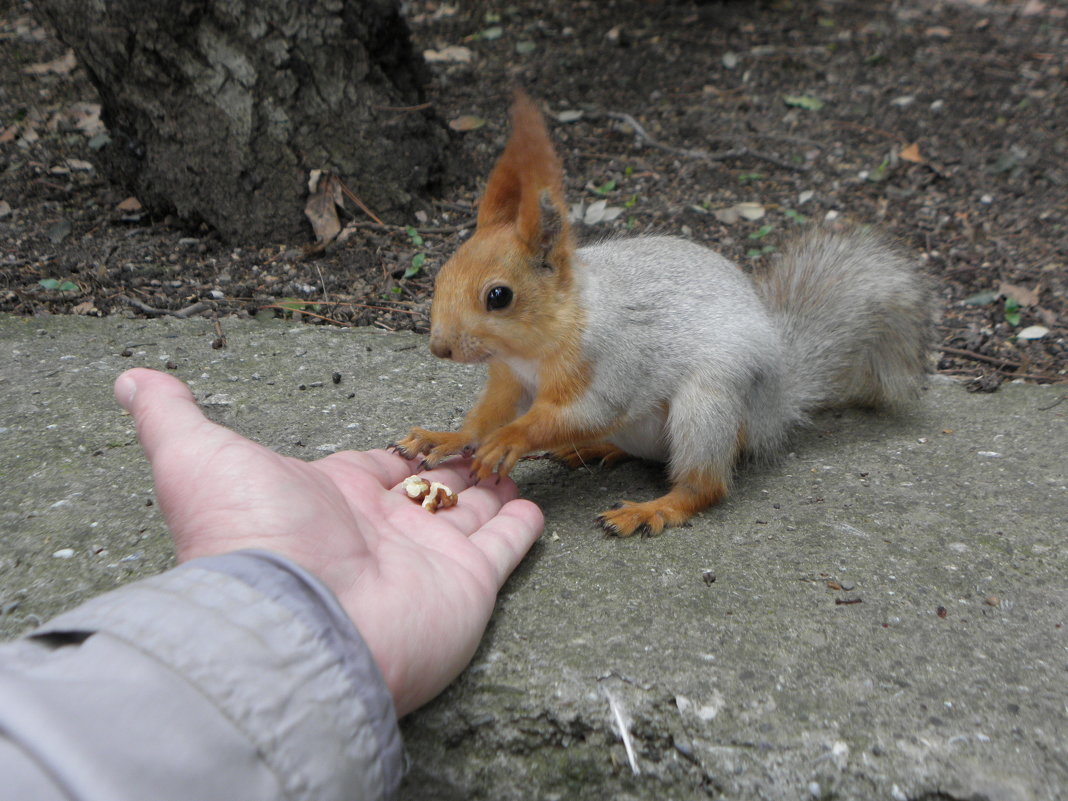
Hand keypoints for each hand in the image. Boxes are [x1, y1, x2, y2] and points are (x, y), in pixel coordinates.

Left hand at [113, 368, 542, 714]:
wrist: (293, 623)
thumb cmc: (248, 538)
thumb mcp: (197, 458)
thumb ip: (171, 416)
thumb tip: (131, 379)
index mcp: (332, 499)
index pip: (378, 470)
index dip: (402, 455)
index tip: (423, 441)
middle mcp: (381, 530)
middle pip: (428, 492)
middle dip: (453, 470)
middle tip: (483, 445)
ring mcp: (426, 558)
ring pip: (468, 517)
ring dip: (490, 491)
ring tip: (513, 464)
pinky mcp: (467, 585)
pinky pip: (503, 550)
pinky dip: (519, 528)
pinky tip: (530, 506)